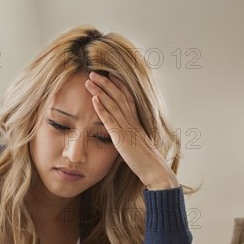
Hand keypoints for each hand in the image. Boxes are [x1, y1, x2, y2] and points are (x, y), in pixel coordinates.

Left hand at [84, 71, 178, 189]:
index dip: (118, 85)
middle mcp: (132, 121)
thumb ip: (129, 136)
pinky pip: (110, 120)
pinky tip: (94, 99)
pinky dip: (102, 108)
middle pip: (118, 96)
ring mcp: (127, 128)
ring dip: (100, 91)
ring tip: (89, 81)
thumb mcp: (136, 144)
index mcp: (136, 121)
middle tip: (93, 73)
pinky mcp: (121, 137)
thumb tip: (123, 135)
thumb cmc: (145, 161)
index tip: (109, 74)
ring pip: (113, 104)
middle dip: (105, 83)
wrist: (154, 170)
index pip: (127, 98)